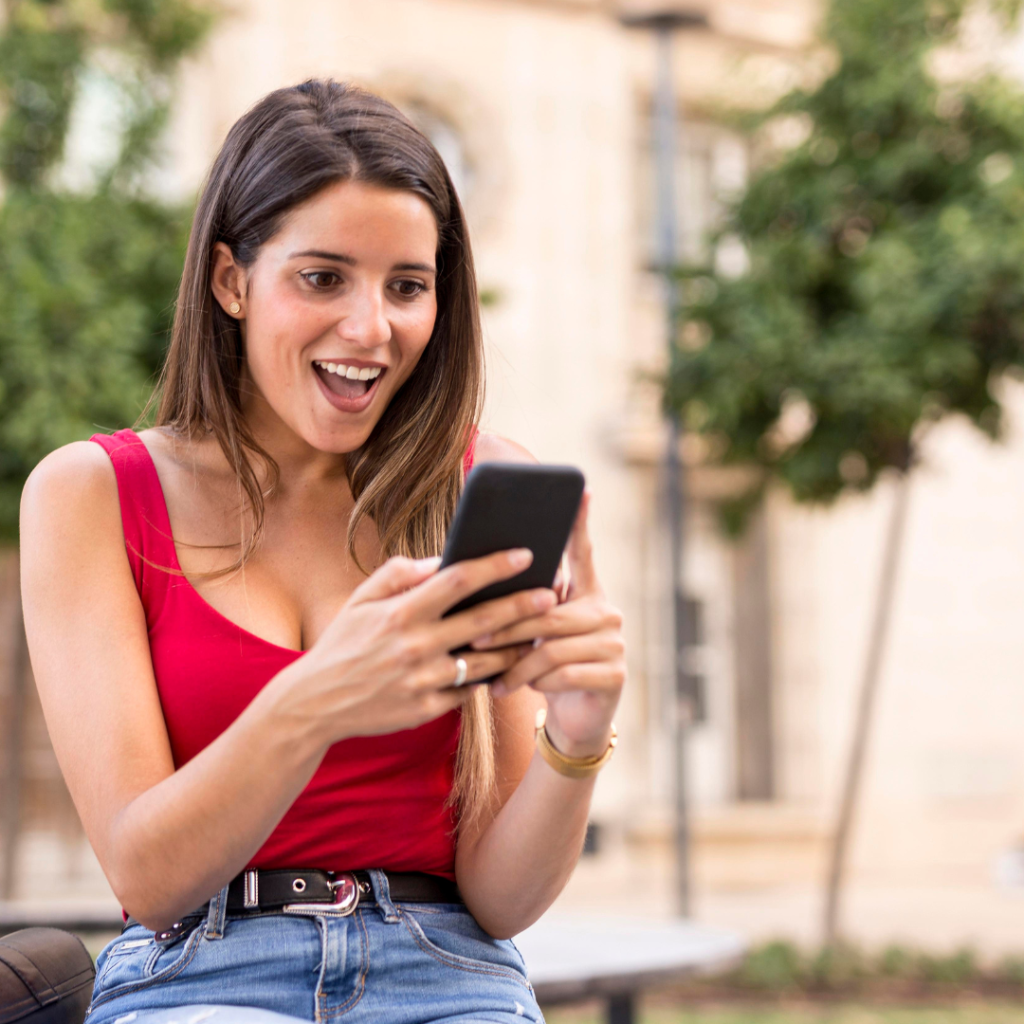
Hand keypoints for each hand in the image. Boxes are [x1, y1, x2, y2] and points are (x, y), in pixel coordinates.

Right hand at [266, 549, 556, 745]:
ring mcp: (423, 681)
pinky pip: (468, 691)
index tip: (524, 554)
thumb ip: (400, 575)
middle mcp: (415, 646)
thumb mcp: (361, 600)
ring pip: (486, 661)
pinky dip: (490, 678)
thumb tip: (441, 561)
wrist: (314, 703)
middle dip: (523, 605)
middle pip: (483, 621)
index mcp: (400, 613)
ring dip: (517, 647)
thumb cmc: (342, 643)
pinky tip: (511, 667)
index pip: (458, 580)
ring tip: (540, 633)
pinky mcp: (426, 710)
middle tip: (552, 593)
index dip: (495, 565)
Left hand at [471, 492, 624, 757]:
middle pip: (548, 612)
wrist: (576, 718)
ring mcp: (615, 643)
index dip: (582, 521)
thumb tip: (481, 581)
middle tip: (475, 637)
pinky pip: (563, 673)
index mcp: (587, 593)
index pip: (583, 552)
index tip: (583, 488)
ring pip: (551, 646)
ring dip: (515, 662)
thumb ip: (523, 607)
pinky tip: (509, 690)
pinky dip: (532, 683)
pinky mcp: (614, 674)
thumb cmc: (546, 667)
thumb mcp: (534, 635)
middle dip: (508, 626)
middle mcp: (607, 612)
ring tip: (489, 674)